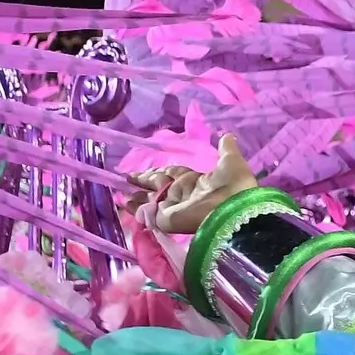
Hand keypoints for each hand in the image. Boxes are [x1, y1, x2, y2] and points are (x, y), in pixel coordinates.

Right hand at [131, 134, 257, 234]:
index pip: (173, 174)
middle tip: (128, 178)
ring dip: (136, 196)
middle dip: (144, 181)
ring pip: (150, 199)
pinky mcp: (166, 219)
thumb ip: (226, 149)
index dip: (160, 171)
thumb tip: (226, 135)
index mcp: (197, 181)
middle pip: (159, 185)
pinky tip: (123, 203)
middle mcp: (183, 194)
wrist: (234, 210)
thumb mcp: (231, 161)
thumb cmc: (233, 185)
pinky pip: (147, 213)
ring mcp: (174, 208)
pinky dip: (135, 209)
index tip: (147, 170)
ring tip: (120, 193)